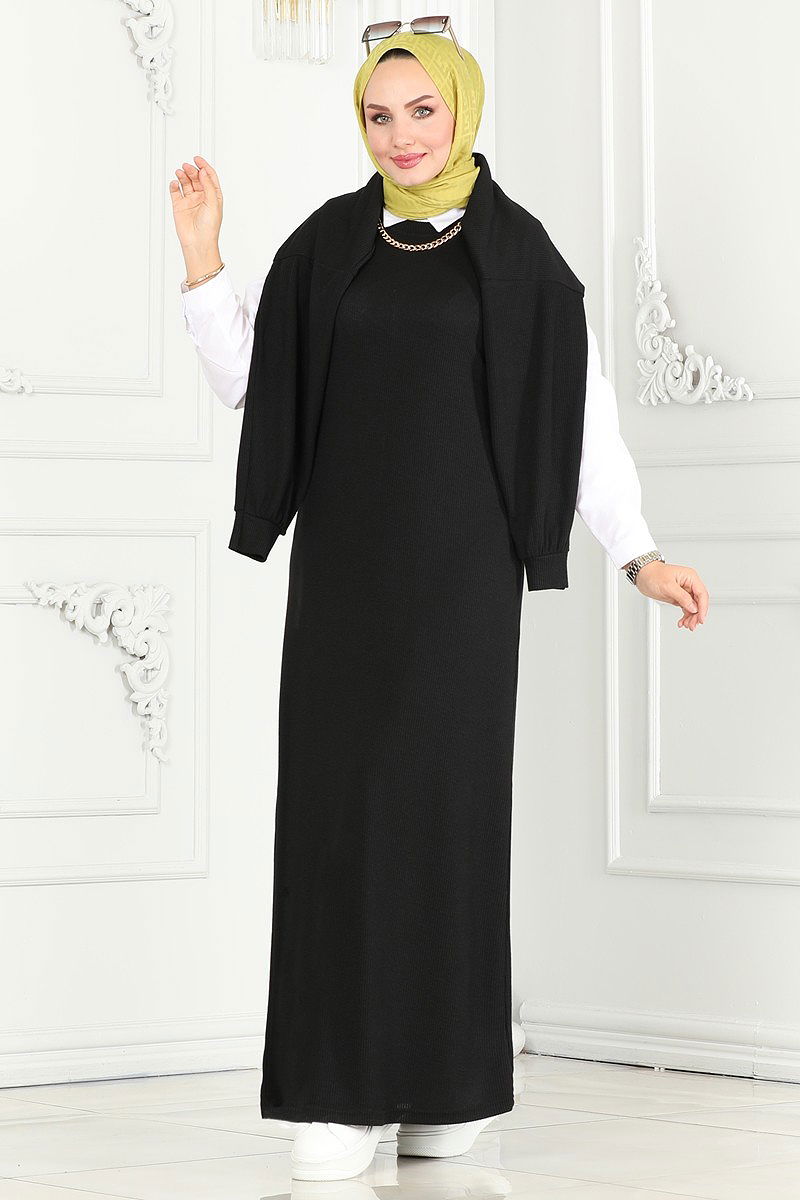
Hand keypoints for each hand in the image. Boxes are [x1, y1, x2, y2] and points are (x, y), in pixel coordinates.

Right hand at [168, 154, 222, 268]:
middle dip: (192, 170)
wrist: (198, 242)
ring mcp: (190, 201)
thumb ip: (208, 186)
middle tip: (187, 167)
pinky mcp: (179, 206)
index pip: (209, 177)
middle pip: (196, 178)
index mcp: (213, 196)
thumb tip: (203, 171)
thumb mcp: (213, 204)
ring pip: (185, 183)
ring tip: (180, 172)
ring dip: (183, 175)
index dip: (204, 166)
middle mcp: (201, 197)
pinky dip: (174, 185)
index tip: (197, 159)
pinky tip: (175, 183)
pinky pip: (175, 192)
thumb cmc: (209, 228)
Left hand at [632, 561, 708, 630]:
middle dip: (697, 615)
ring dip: (691, 617)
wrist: (643, 575)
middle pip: (699, 602)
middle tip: (692, 625)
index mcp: (690, 577)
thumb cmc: (653, 575)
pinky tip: (682, 621)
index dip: (703, 608)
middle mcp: (689, 584)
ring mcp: (684, 591)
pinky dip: (685, 616)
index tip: (701, 618)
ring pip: (693, 607)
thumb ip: (682, 597)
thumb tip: (693, 607)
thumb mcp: (668, 586)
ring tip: (686, 625)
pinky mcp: (678, 597)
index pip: (702, 594)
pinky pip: (686, 608)